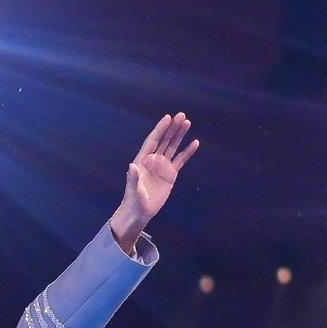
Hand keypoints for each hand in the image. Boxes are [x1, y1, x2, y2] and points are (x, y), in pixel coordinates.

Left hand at [110, 112, 199, 251]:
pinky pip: (180, 160)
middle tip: (181, 115)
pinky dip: (187, 152)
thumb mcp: (133, 190)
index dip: (159, 129)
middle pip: (164, 140)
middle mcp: (153, 160)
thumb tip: (131, 166)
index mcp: (142, 161)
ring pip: (172, 147)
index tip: (167, 118)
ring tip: (187, 123)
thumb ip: (133, 178)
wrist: (140, 212)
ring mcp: (162, 166)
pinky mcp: (170, 174)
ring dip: (180, 135)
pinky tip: (195, 143)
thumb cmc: (133, 201)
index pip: (152, 141)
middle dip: (172, 128)